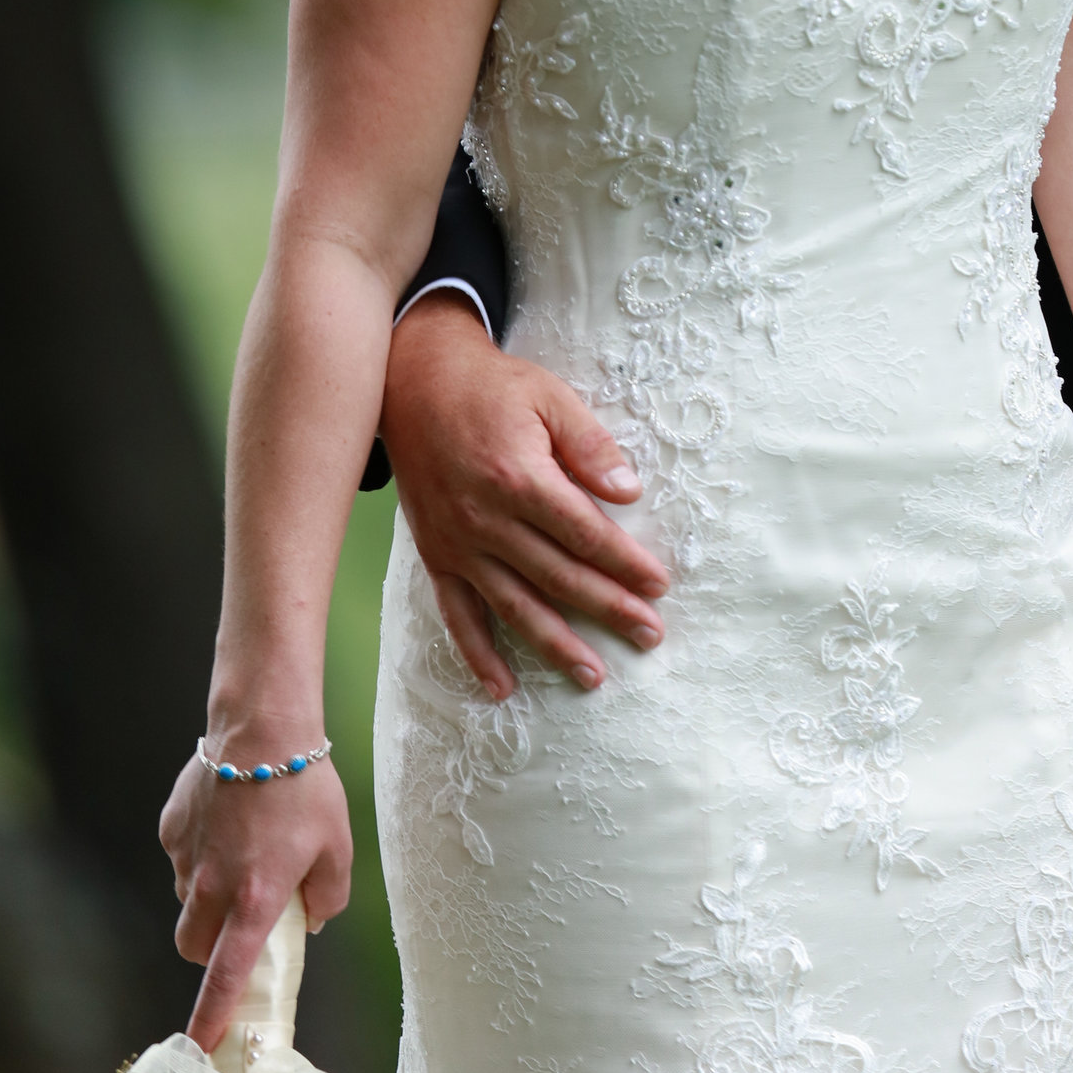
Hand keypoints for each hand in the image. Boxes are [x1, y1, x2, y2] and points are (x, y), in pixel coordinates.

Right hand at [159, 745, 351, 1050]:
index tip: (199, 1050)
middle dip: (209, 950)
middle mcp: (212, 887)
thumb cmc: (306, 786)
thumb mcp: (338, 846)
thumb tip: (311, 918)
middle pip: (193, 946)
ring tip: (242, 854)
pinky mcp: (171, 828)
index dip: (211, 1019)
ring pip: (186, 901)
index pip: (225, 978)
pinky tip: (228, 820)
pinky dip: (200, 853)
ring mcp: (186, 857)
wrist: (262, 727)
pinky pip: (181, 857)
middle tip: (238, 925)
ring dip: (206, 898)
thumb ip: (327, 895)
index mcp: (254, 901)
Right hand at [382, 293, 667, 693]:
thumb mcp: (549, 396)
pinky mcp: (435, 556)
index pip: (586, 534)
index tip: (659, 586)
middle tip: (649, 636)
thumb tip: (630, 491)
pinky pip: (457, 615)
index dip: (626, 562)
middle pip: (559, 576)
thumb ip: (590, 444)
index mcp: (521, 478)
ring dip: (556, 645)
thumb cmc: (492, 388)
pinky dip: (478, 655)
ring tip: (593, 676)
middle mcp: (488, 521)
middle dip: (609, 608)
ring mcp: (458, 545)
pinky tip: (502, 688)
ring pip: (515, 606)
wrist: (413, 384)